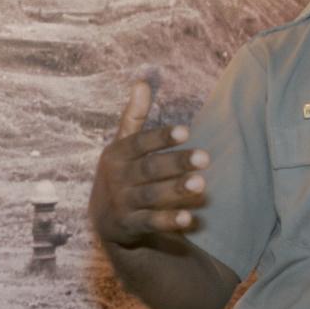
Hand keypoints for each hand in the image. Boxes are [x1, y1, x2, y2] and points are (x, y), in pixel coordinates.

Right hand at [88, 80, 209, 248]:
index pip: (139, 143)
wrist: (104, 220)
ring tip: (202, 184)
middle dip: (176, 163)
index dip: (161, 137)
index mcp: (116, 154)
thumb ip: (133, 116)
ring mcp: (122, 203)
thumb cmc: (121, 173)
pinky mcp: (129, 226)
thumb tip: (142, 82)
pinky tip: (189, 218)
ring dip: (175, 190)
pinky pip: (150, 223)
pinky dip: (168, 221)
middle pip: (149, 169)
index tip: (186, 131)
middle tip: (206, 158)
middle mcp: (117, 178)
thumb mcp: (122, 145)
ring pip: (151, 196)